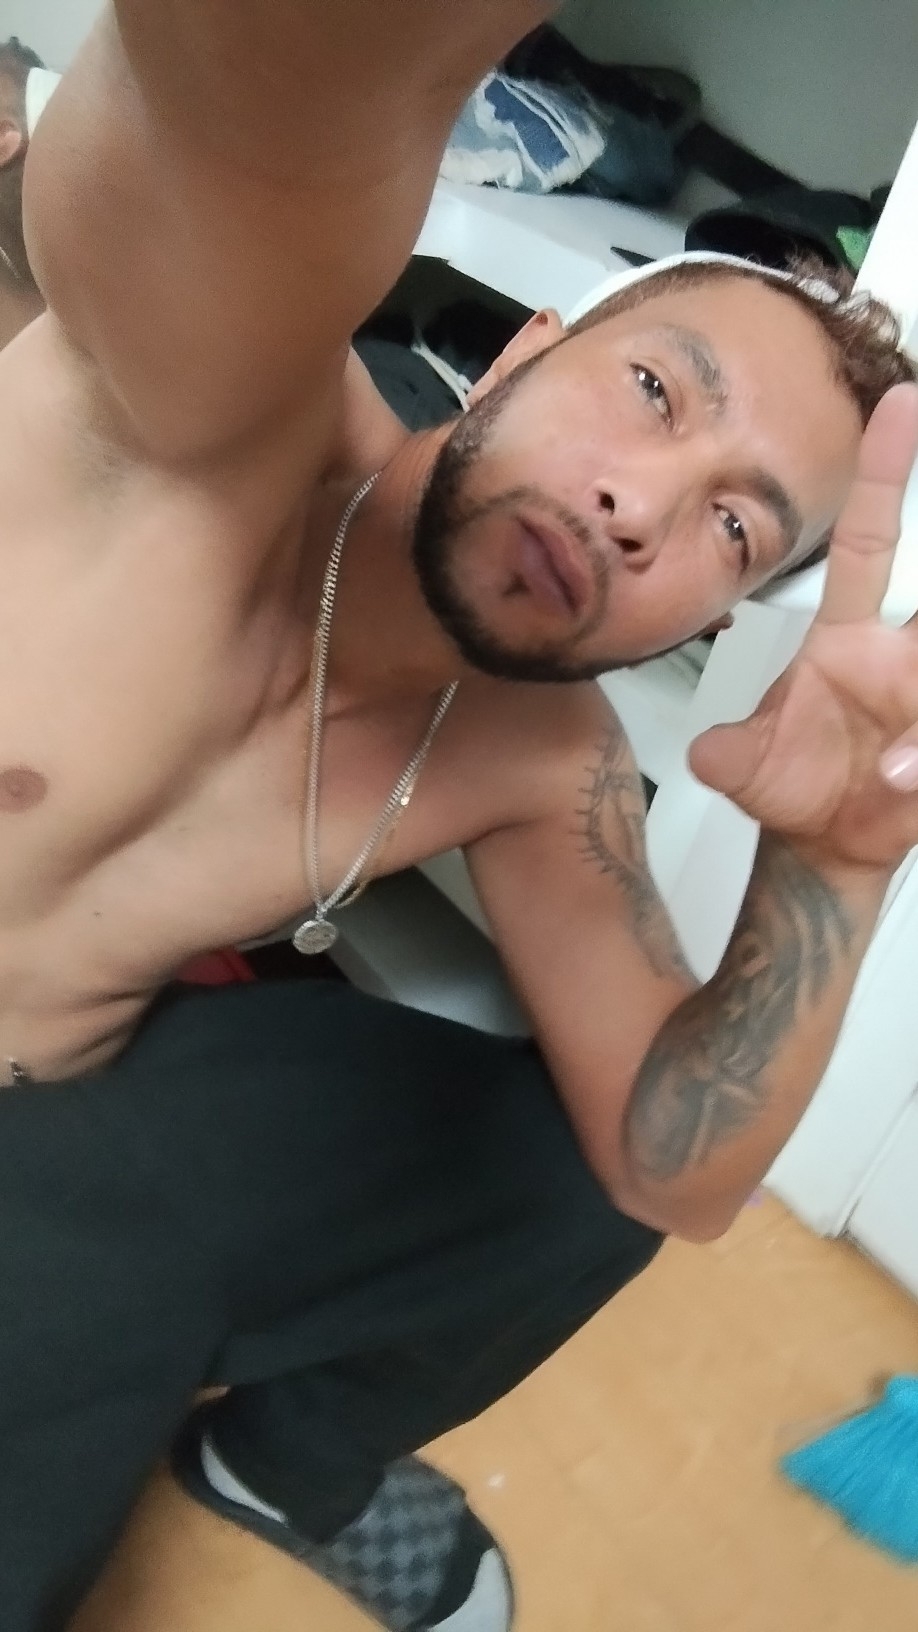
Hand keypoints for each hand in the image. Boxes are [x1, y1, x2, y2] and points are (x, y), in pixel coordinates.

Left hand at [690, 383, 917, 874]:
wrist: (822, 843)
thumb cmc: (791, 785)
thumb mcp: (742, 766)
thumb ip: (726, 755)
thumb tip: (708, 754)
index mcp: (847, 636)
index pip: (867, 539)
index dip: (884, 473)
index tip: (899, 405)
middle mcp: (898, 655)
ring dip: (915, 724)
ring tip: (887, 767)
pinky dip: (916, 760)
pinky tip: (895, 779)